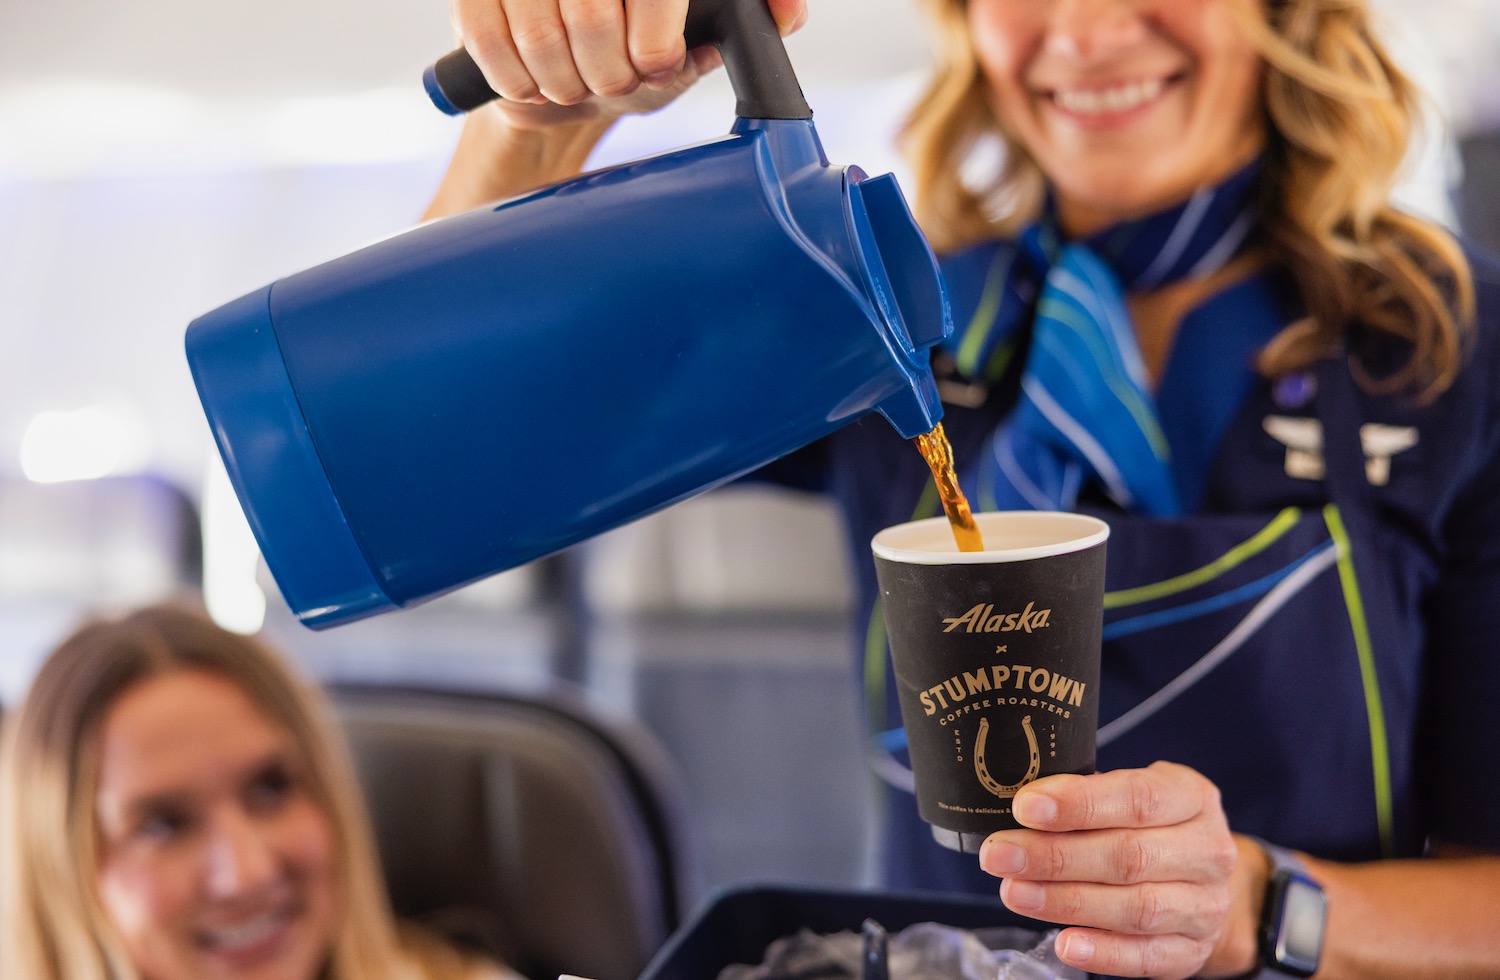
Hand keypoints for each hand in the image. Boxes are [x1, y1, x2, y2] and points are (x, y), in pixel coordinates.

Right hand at [450, 0, 808, 128]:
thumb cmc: (640, 54)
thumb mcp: (698, 40)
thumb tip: (787, 16)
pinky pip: (487, 40)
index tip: (655, 63)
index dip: (654, 39)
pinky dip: (519, 81)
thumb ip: (750, 20)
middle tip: (615, 82)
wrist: (567, 77)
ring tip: (579, 85)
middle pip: (593, 15)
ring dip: (566, 82)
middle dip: (609, 72)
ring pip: (541, 34)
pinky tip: (537, 84)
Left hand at [978, 761, 1255, 978]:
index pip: (1137, 798)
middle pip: (1130, 856)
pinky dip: (1104, 952)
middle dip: (1056, 856)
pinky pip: (1147, 956)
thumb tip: (1023, 806)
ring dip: (1067, 902)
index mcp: (1192, 797)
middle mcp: (1208, 852)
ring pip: (1136, 908)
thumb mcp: (1128, 792)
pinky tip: (1064, 943)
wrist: (1200, 877)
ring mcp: (1206, 906)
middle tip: (1000, 854)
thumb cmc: (1148, 824)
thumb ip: (1087, 795)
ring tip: (1015, 893)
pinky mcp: (1192, 950)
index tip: (1025, 806)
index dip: (1079, 803)